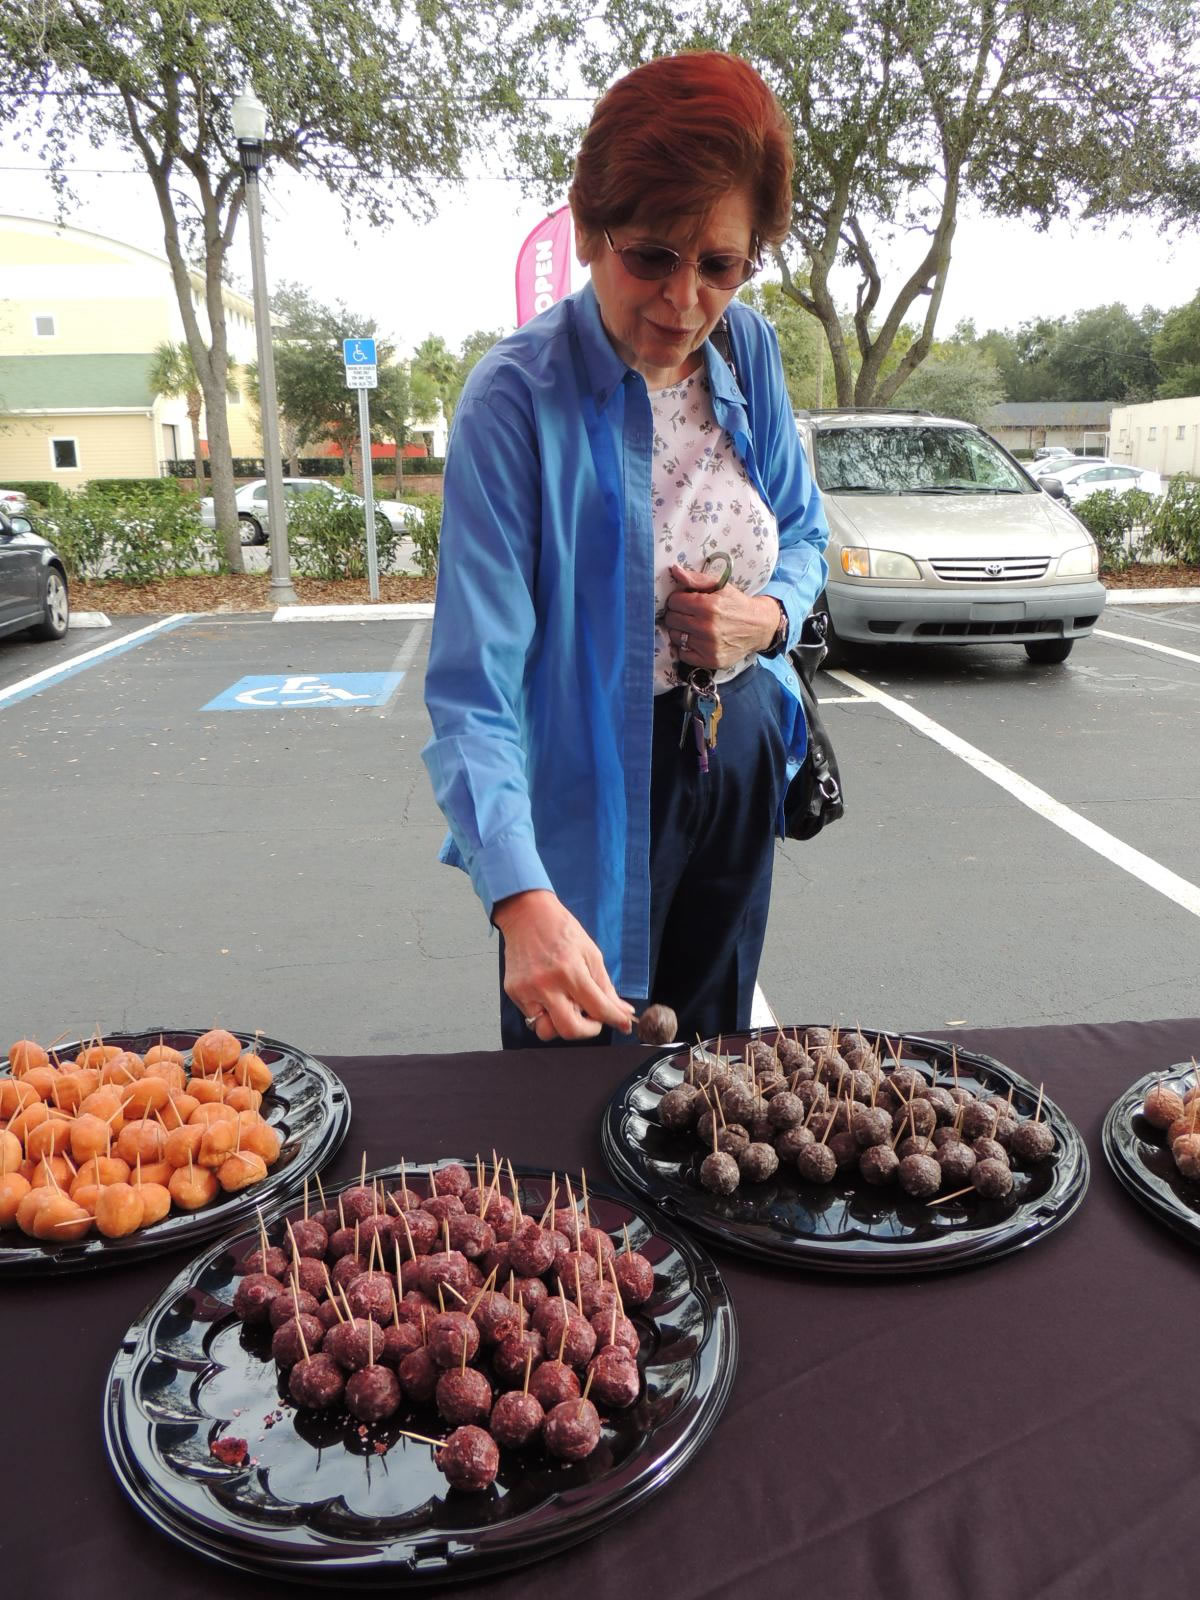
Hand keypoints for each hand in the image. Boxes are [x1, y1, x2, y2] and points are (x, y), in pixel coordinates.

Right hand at [494, 889, 635, 1041]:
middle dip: (587, 1031)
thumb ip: (605, 987)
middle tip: (592, 1019)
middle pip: (570, 1030)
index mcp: (570, 972)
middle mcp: (546, 985)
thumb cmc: (561, 930)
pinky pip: (532, 1018)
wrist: (526, 914)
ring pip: (546, 1030)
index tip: (622, 1024)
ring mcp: (527, 991)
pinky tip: (550, 996)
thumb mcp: (591, 954)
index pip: (597, 1008)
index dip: (614, 1020)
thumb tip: (622, 1012)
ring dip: (562, 1025)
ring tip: (567, 1006)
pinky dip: (545, 1013)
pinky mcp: (513, 992)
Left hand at [664, 563, 781, 669]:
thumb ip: (696, 579)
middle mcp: (707, 627)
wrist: (759, 627)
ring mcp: (708, 646)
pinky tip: (696, 641)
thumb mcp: (720, 586)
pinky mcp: (710, 660)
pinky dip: (686, 648)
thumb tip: (674, 571)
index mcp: (708, 606)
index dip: (678, 600)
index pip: (673, 602)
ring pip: (675, 637)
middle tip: (690, 614)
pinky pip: (682, 654)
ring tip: (694, 627)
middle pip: (672, 620)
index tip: (686, 601)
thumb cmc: (736, 604)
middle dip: (677, 614)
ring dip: (681, 631)